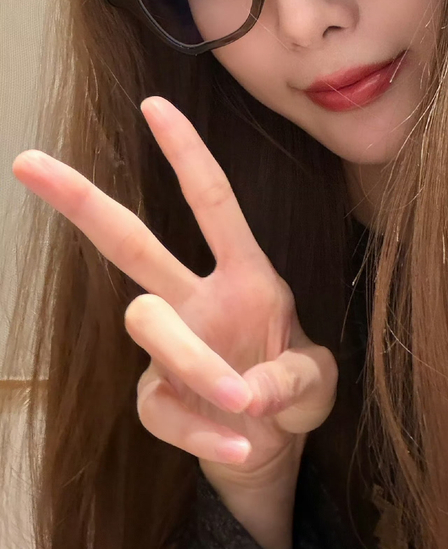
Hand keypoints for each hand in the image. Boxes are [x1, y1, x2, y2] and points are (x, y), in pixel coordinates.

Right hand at [11, 96, 338, 494]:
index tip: (155, 105)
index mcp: (244, 276)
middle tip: (28, 163)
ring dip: (195, 362)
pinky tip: (241, 444)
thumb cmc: (292, 391)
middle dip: (84, 201)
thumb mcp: (316, 384)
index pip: (212, 203)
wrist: (270, 443)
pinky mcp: (154, 394)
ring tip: (246, 402)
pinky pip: (162, 408)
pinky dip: (203, 430)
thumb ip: (292, 380)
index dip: (187, 155)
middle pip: (131, 243)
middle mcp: (196, 298)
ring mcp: (169, 345)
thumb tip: (246, 394)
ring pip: (147, 323)